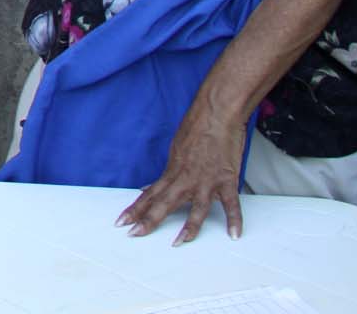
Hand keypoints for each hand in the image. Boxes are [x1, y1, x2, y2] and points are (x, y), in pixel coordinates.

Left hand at [116, 103, 247, 243]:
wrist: (216, 114)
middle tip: (134, 233)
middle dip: (148, 220)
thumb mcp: (176, 150)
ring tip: (178, 242)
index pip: (150, 194)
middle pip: (164, 203)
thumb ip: (169, 172)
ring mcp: (207, 181)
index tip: (122, 221)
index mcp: (172, 171)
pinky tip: (234, 234)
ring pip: (195, 209)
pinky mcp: (226, 181)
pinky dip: (234, 220)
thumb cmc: (196, 127)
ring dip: (187, 228)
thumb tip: (155, 186)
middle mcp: (186, 179)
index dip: (135, 208)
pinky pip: (231, 204)